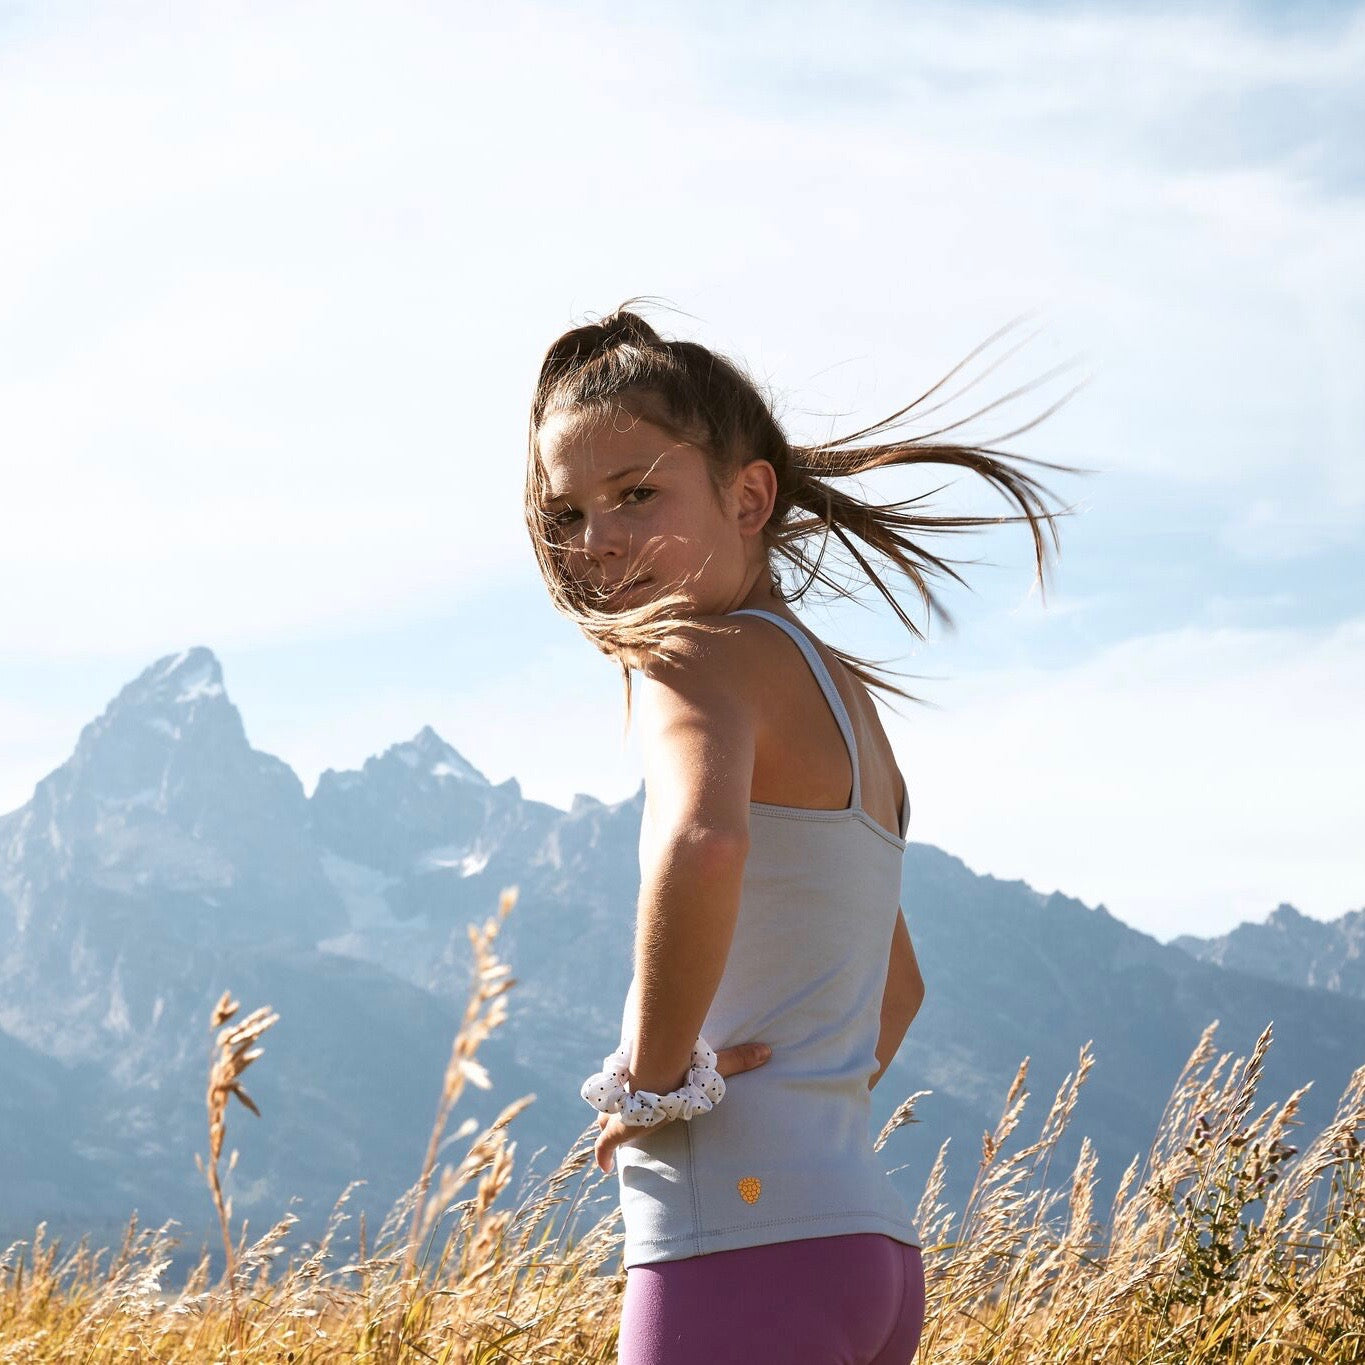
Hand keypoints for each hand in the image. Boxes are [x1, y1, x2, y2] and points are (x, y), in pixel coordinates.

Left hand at [594, 1041, 772, 1174]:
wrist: (656, 1081)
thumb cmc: (680, 1073)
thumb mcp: (712, 1069)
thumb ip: (738, 1059)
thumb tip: (768, 1050)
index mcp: (650, 1084)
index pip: (639, 1084)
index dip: (637, 1088)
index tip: (639, 1091)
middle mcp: (631, 1097)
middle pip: (617, 1101)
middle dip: (617, 1106)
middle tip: (621, 1112)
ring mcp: (619, 1114)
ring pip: (606, 1120)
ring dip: (608, 1125)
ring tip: (612, 1133)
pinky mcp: (614, 1132)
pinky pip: (603, 1148)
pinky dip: (603, 1157)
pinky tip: (603, 1168)